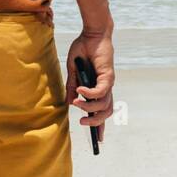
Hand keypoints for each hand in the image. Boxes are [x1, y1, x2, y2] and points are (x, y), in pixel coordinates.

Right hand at [66, 28, 114, 144]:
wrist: (91, 34)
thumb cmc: (83, 51)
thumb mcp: (73, 73)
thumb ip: (72, 88)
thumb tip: (68, 104)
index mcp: (98, 89)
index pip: (102, 111)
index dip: (101, 127)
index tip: (98, 141)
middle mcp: (105, 88)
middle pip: (106, 113)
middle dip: (95, 123)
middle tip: (81, 122)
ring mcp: (108, 83)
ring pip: (103, 105)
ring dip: (89, 107)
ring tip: (77, 102)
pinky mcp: (108, 75)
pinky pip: (100, 91)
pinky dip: (89, 93)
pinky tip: (80, 90)